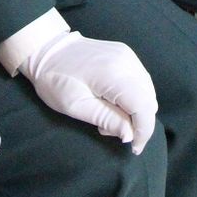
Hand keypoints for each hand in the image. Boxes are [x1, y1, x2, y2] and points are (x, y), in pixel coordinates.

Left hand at [17, 30, 157, 153]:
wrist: (47, 49)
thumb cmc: (56, 79)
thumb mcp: (76, 105)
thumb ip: (106, 120)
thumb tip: (130, 135)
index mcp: (114, 74)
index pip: (144, 107)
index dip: (143, 131)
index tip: (134, 148)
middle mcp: (127, 62)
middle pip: (148, 100)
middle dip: (138, 123)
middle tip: (112, 131)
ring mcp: (127, 56)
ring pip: (147, 91)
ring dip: (136, 111)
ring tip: (110, 117)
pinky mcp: (125, 54)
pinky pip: (140, 81)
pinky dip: (133, 97)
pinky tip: (113, 102)